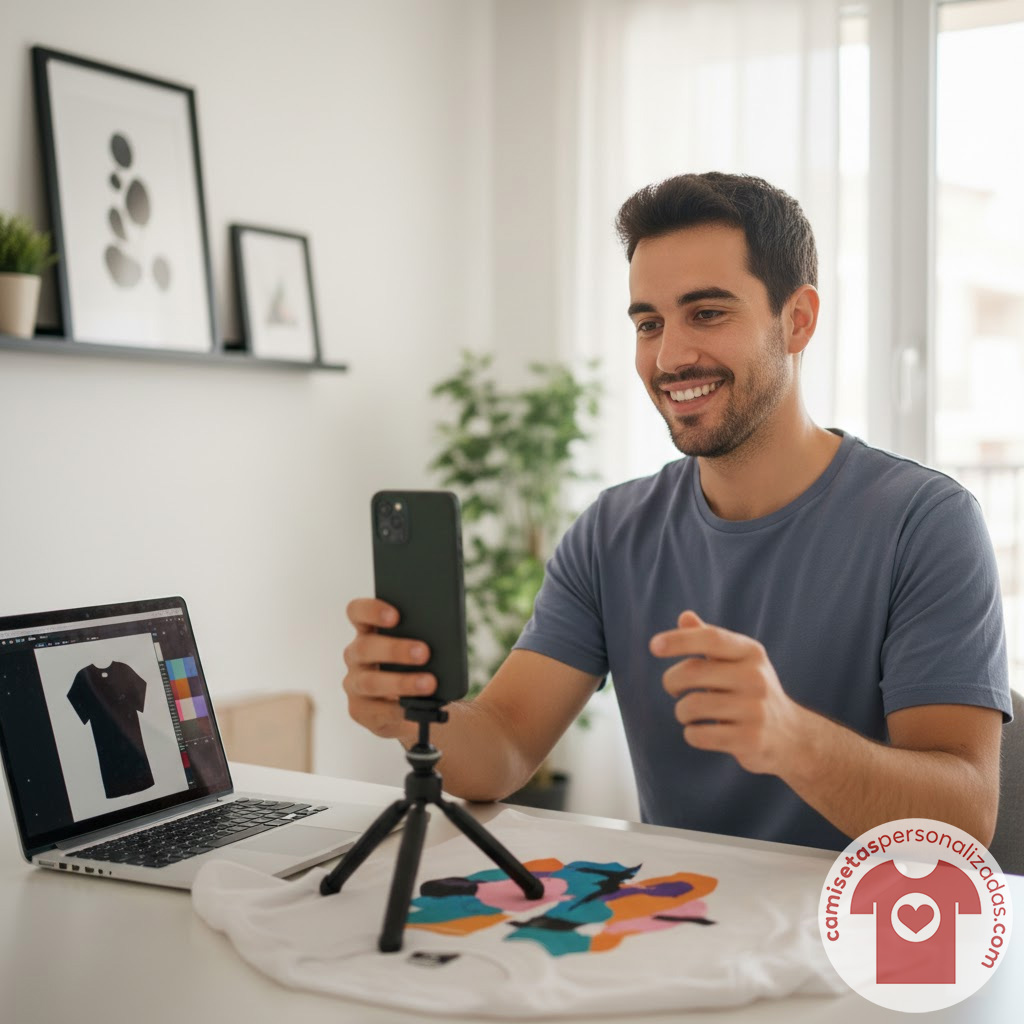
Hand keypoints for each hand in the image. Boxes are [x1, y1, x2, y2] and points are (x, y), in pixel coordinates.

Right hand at [341, 598, 437, 740]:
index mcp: (368, 631)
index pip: (357, 612)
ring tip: (430, 683)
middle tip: (425, 652)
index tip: (396, 615)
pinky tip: (417, 708)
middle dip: (395, 650)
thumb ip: (429, 634)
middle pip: (364, 648)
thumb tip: (448, 630)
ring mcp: (354, 684)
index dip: (371, 611)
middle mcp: (356, 656)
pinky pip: (377, 710)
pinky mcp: (360, 710)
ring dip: (402, 682)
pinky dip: (399, 710)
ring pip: (370, 682)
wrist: (415, 705)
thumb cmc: (419, 666)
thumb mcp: (422, 646)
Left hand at [649, 610, 806, 774]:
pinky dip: (691, 734)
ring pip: (692, 706)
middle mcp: (756, 677)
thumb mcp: (737, 662)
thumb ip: (710, 640)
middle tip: (674, 689)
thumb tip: (685, 617)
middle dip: (671, 682)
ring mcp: (755, 709)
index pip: (711, 638)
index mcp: (751, 653)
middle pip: (693, 672)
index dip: (679, 640)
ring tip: (690, 714)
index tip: (654, 646)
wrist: (791, 736)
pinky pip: (699, 735)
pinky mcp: (750, 740)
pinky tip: (703, 731)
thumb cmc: (751, 692)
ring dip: (681, 712)